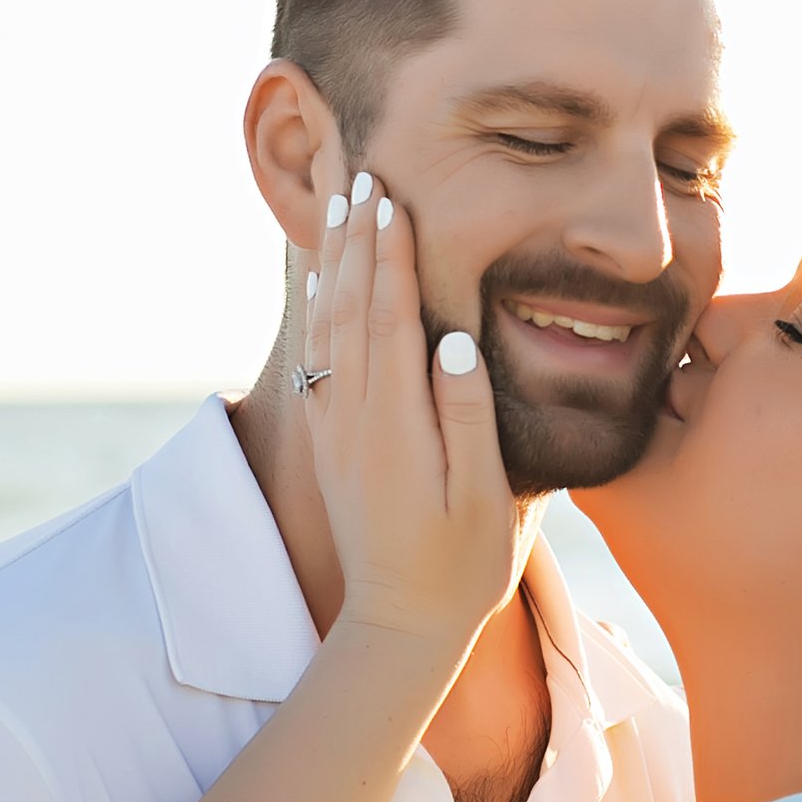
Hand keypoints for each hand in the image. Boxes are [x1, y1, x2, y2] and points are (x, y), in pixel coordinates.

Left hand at [302, 166, 517, 664]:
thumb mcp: (482, 496)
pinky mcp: (332, 445)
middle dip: (357, 240)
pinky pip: (318, 360)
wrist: (399, 625)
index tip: (392, 198)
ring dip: (334, 265)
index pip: (390, 318)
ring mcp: (338, 431)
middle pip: (351, 309)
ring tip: (338, 211)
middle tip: (361, 177)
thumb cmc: (459, 566)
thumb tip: (453, 340)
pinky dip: (319, 310)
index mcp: (397, 424)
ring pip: (327, 329)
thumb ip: (467, 416)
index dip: (390, 254)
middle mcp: (356, 419)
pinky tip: (324, 284)